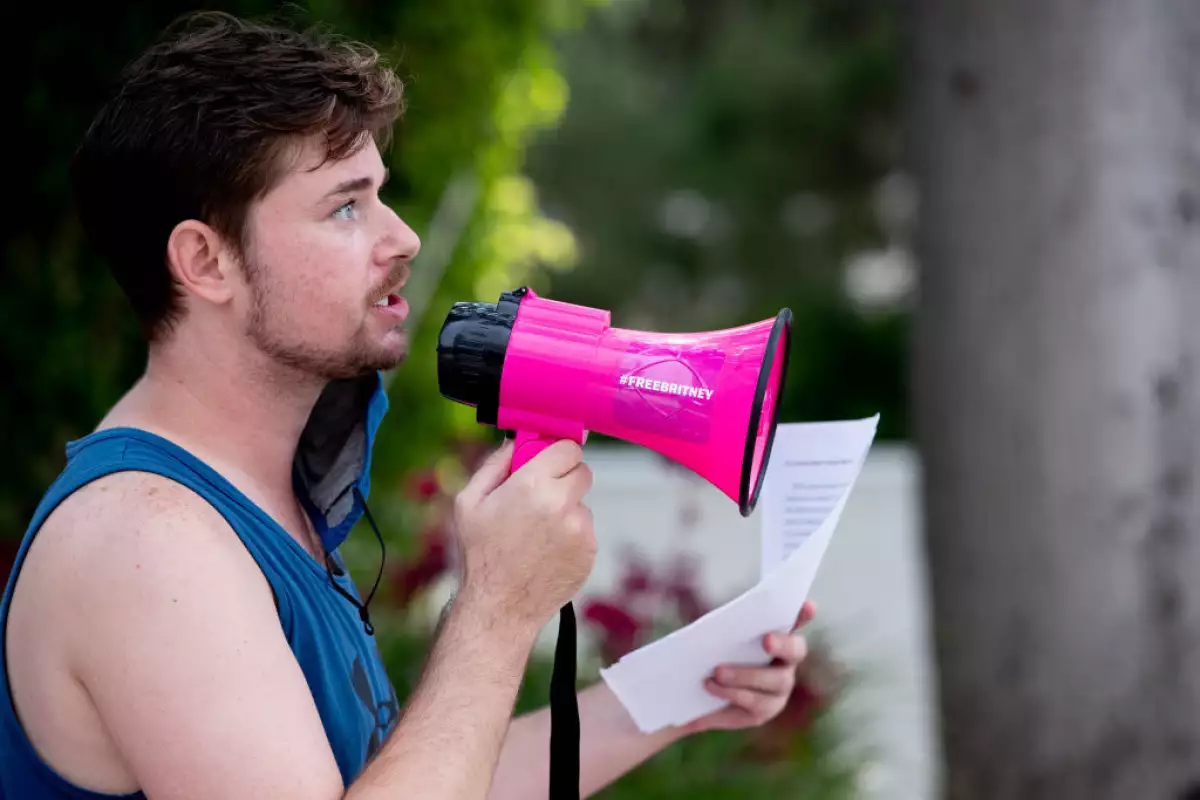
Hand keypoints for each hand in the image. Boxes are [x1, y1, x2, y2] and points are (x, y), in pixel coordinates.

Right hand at [452, 438, 596, 634]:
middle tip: (542, 496)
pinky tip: (547, 552)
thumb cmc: (480, 554)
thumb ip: (494, 464)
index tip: (550, 461)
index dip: (558, 454)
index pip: (568, 448)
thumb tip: (517, 441)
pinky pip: (585, 531)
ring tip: (537, 535)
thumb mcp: (469, 502)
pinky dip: (571, 536)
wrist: (500, 607)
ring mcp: (580, 529)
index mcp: (532, 485)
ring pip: (582, 504)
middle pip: (583, 472)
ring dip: (566, 511)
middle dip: (565, 478)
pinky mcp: (590, 551)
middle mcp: (561, 503)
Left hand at [682, 601, 816, 733]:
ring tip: (718, 671)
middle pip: (795, 651)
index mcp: (776, 635)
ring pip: (775, 680)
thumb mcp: (713, 638)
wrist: (696, 693)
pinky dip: (732, 692)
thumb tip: (719, 622)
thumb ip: (723, 628)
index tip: (809, 605)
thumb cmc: (709, 655)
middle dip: (783, 644)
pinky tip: (711, 685)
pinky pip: (755, 702)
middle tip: (766, 640)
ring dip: (745, 674)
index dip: (804, 614)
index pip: (795, 620)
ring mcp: (780, 688)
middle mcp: (786, 661)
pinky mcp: (766, 710)